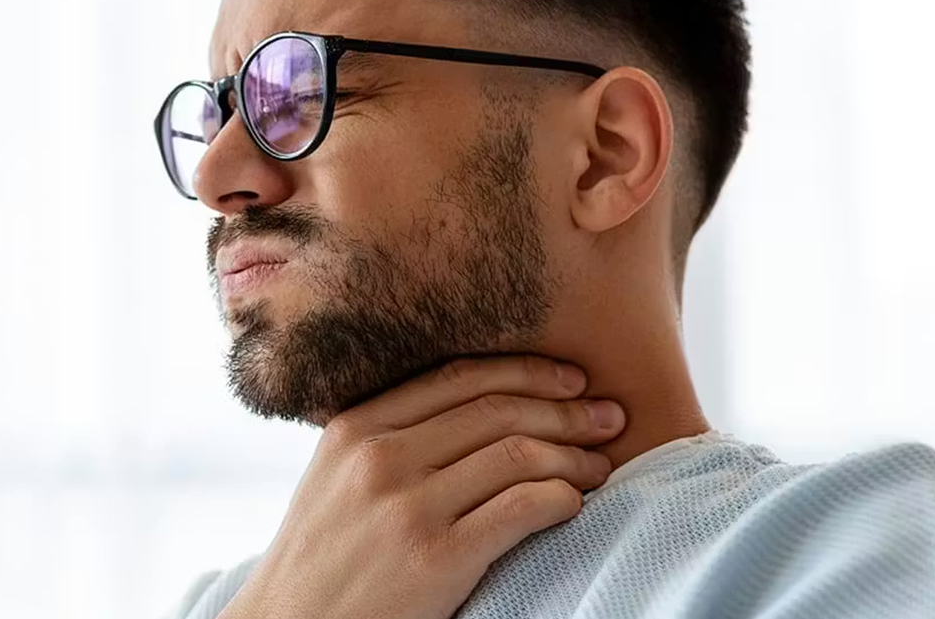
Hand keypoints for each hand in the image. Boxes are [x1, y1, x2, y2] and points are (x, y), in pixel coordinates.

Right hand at [219, 355, 625, 618]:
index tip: (571, 380)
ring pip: (520, 455)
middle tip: (611, 418)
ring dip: (575, 457)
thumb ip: (388, 438)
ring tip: (602, 468)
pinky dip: (562, 499)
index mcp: (355, 428)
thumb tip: (473, 407)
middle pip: (498, 409)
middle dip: (568, 410)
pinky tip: (574, 505)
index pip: (460, 376)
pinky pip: (523, 507)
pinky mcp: (436, 559)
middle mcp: (379, 458)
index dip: (528, 371)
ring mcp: (407, 507)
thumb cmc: (323, 562)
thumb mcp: (335, 480)